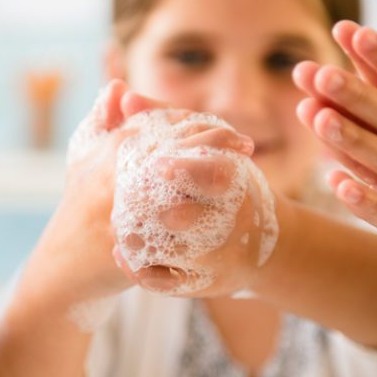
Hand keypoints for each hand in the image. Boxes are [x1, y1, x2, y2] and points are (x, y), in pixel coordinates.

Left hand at [107, 96, 276, 297]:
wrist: (258, 241)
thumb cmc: (222, 181)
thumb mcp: (202, 146)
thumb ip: (162, 118)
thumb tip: (124, 95)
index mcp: (234, 179)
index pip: (217, 175)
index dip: (188, 169)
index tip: (157, 164)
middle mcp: (232, 219)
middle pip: (198, 218)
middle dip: (165, 212)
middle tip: (131, 203)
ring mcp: (220, 254)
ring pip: (181, 253)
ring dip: (148, 244)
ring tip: (118, 231)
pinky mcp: (206, 281)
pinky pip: (172, 281)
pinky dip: (144, 272)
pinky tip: (120, 256)